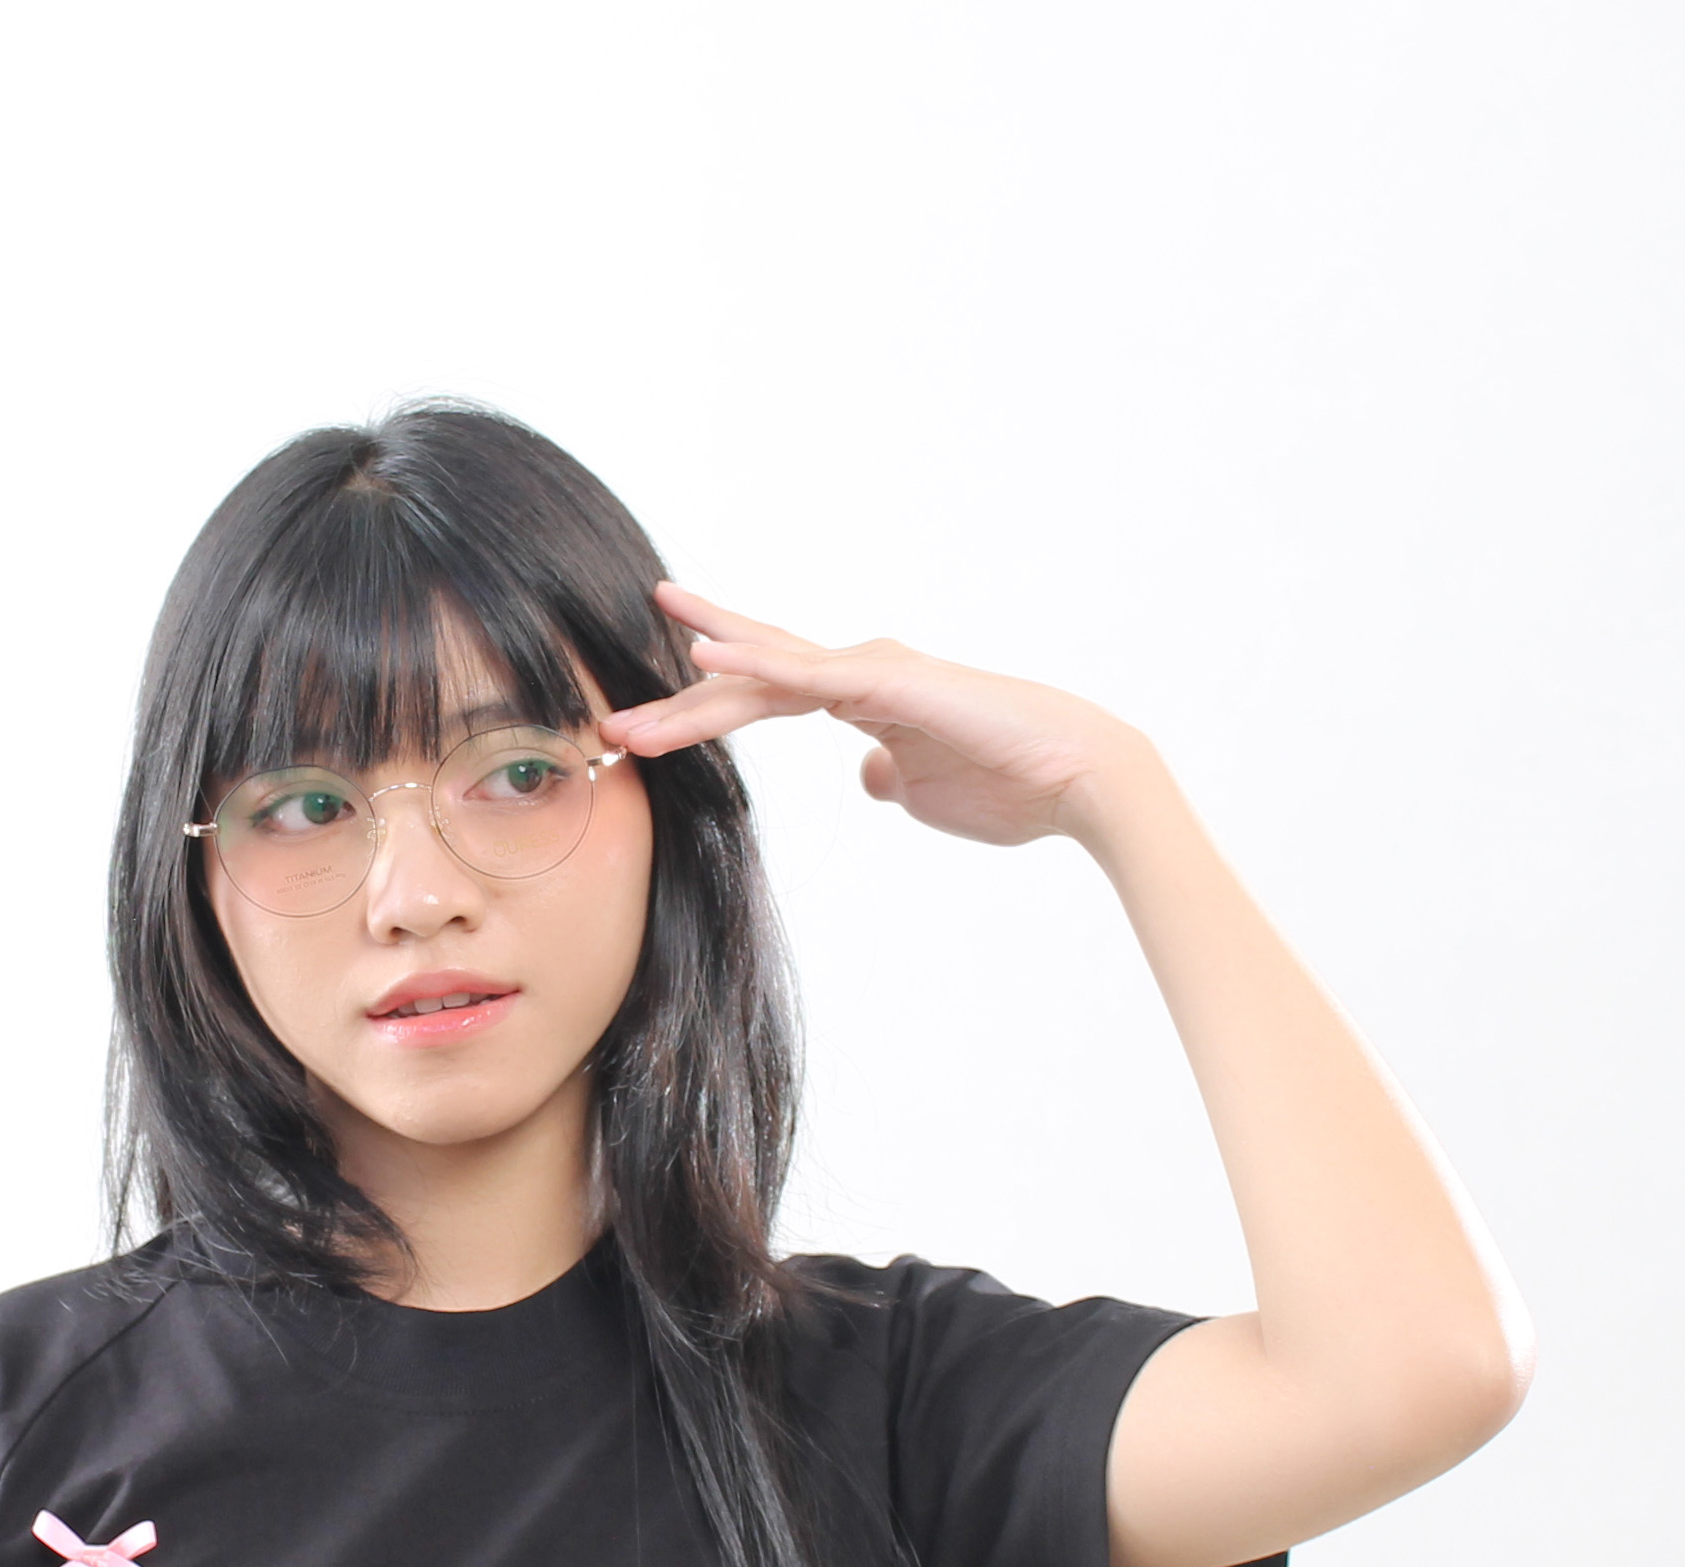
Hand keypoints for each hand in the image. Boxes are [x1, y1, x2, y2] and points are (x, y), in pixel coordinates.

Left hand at [601, 582, 1167, 848]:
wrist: (1077, 782)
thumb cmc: (1010, 786)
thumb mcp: (922, 791)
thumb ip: (888, 775)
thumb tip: (868, 776)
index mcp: (861, 697)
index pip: (762, 698)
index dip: (701, 714)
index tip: (642, 732)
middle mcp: (859, 672)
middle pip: (747, 680)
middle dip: (677, 704)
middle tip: (607, 719)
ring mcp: (873, 671)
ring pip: (764, 676)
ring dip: (694, 698)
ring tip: (628, 710)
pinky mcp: (891, 684)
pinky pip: (807, 673)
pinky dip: (753, 664)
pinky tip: (704, 657)